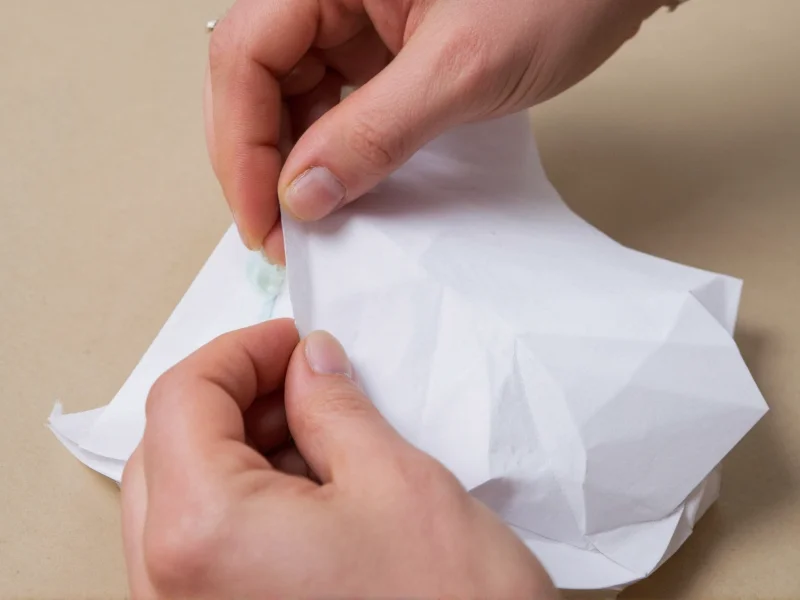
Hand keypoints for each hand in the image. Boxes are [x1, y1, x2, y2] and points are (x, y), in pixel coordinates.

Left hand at [121, 320, 556, 597]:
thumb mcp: (394, 480)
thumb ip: (333, 406)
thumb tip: (310, 362)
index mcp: (203, 531)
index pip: (182, 398)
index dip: (240, 350)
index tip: (293, 339)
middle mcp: (168, 583)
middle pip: (168, 444)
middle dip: (238, 396)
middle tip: (306, 379)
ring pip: (182, 495)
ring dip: (241, 444)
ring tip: (319, 431)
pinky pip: (205, 541)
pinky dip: (246, 495)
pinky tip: (311, 486)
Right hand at [205, 0, 666, 261]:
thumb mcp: (461, 70)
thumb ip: (374, 132)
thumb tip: (301, 198)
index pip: (245, 55)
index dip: (240, 145)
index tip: (263, 219)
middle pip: (255, 75)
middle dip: (257, 158)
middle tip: (278, 233)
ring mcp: (354, 14)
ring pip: (289, 91)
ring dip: (290, 157)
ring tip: (307, 220)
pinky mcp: (382, 42)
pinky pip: (334, 96)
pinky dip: (330, 145)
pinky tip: (339, 184)